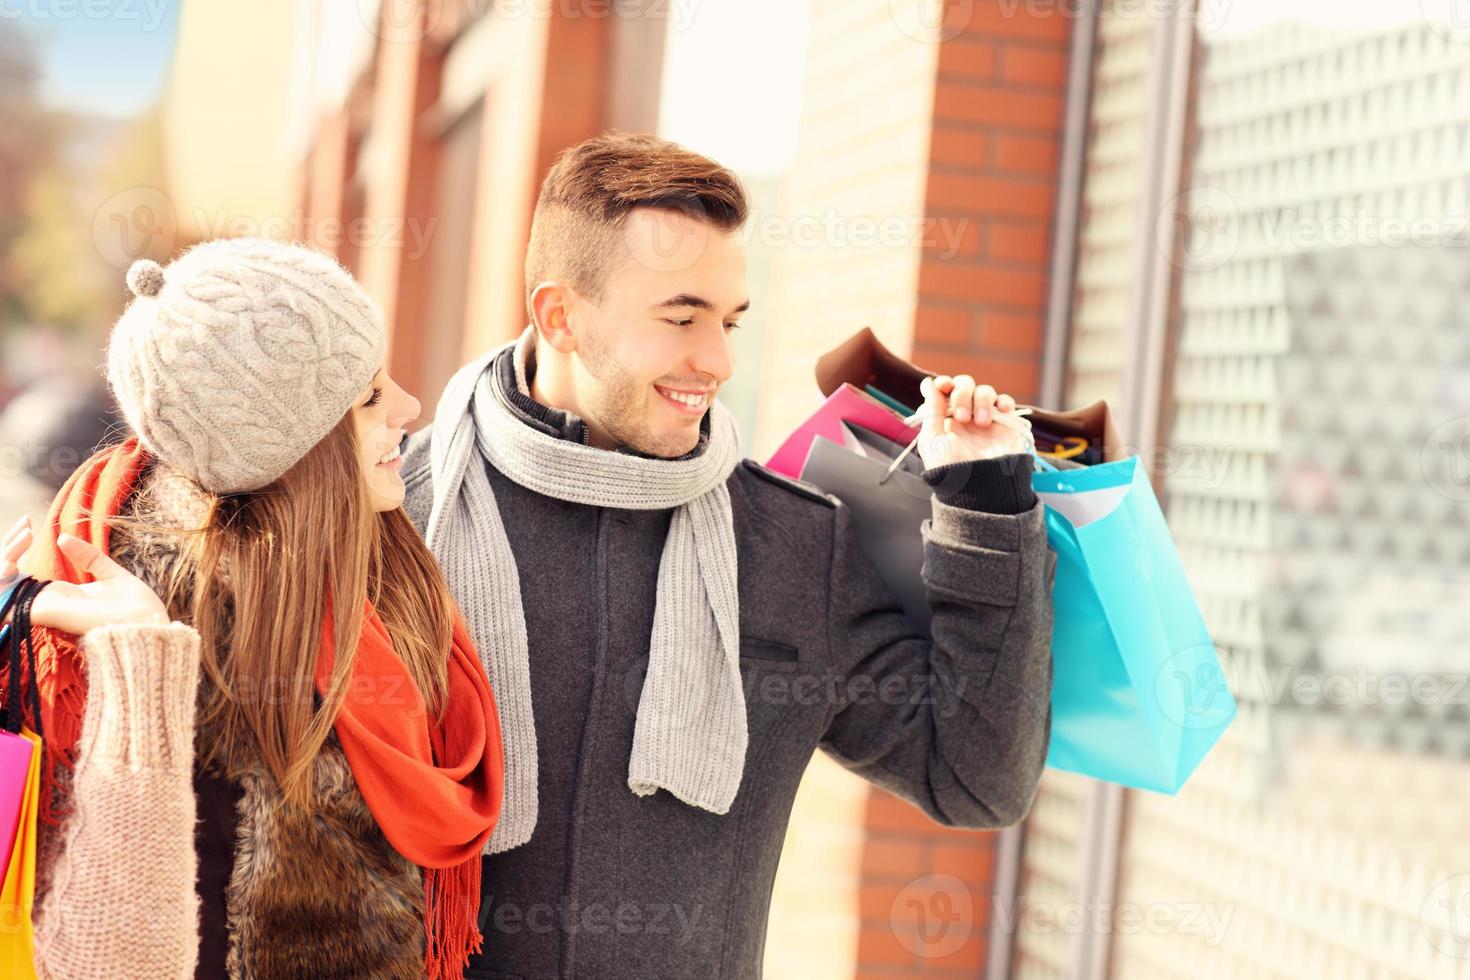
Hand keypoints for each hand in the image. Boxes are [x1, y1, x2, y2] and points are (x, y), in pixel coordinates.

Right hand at [1, 517, 168, 635]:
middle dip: (7, 549)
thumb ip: (89, 558)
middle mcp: (47, 601)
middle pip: (6, 577)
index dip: (15, 547)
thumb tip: (62, 538)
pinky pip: (5, 603)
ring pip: (1, 588)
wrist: (149, 625)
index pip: (21, 572)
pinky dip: (1, 581)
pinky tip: (8, 563)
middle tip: (23, 529)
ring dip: (2, 561)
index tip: (27, 522)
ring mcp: (43, 608)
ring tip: (19, 540)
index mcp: (60, 594)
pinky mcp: (44, 612)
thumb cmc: (136, 609)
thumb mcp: (111, 575)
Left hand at [915, 375, 1031, 468]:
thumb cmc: (951, 469)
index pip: (946, 389)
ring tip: (981, 424)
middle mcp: (965, 415)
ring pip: (985, 391)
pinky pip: (1006, 402)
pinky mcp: (1005, 424)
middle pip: (965, 384)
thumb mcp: (933, 440)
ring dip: (982, 402)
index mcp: (945, 417)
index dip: (945, 383)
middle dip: (962, 395)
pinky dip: (1004, 402)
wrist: (978, 487)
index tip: (944, 386)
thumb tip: (927, 383)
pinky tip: (1000, 411)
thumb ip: (932, 410)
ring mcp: (986, 418)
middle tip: (963, 417)